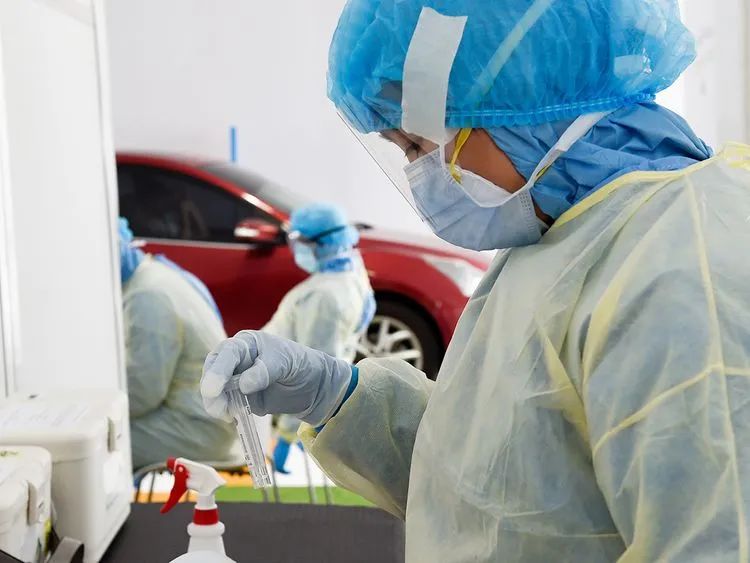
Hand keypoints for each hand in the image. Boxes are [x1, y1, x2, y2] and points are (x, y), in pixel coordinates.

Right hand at [200, 331, 352, 426]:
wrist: (314, 386)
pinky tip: (233, 418)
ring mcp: (236, 380)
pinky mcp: (241, 398)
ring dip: (216, 403)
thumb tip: (243, 385)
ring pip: (216, 391)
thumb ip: (265, 371)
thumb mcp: (285, 363)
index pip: (227, 353)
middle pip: (213, 372)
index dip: (217, 370)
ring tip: (226, 414)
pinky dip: (226, 411)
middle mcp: (237, 360)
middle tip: (216, 406)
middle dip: (211, 389)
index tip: (212, 389)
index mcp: (246, 344)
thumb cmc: (299, 364)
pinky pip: (227, 405)